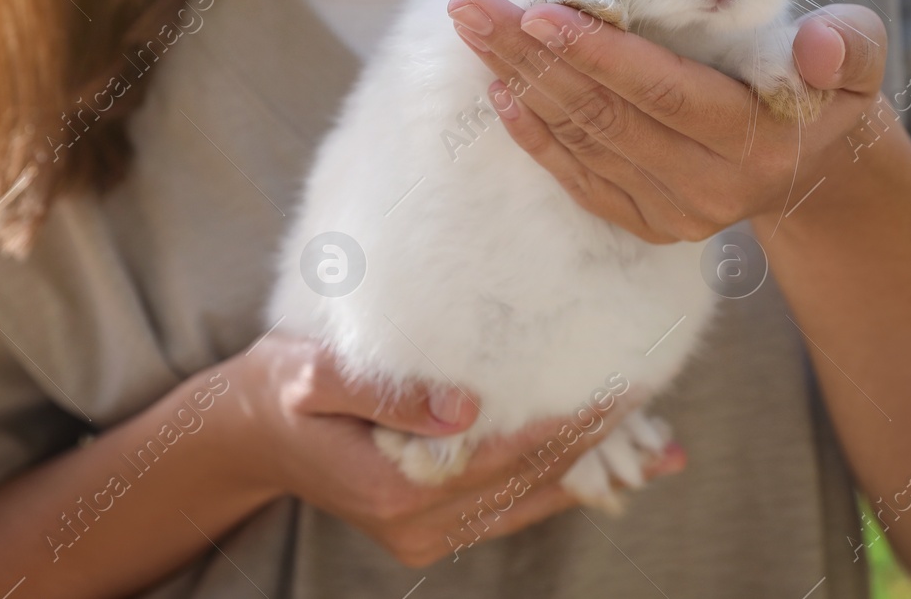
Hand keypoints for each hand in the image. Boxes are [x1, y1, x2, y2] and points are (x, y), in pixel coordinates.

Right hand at [229, 336, 683, 567]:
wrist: (247, 434)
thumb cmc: (280, 391)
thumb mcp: (314, 376)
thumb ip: (387, 391)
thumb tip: (465, 407)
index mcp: (395, 488)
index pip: (504, 455)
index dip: (564, 424)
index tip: (617, 389)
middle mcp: (419, 524)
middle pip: (527, 481)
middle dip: (595, 443)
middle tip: (656, 407)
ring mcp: (427, 534)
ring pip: (529, 500)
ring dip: (594, 472)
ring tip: (663, 451)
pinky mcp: (432, 527)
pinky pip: (511, 507)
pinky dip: (562, 486)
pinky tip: (611, 473)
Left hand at [445, 0, 888, 242]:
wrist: (819, 167)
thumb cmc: (828, 89)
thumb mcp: (859, 59)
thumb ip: (848, 44)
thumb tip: (818, 46)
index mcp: (758, 141)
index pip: (665, 93)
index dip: (600, 54)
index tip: (540, 8)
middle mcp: (711, 188)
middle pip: (606, 116)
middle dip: (532, 56)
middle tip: (472, 5)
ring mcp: (675, 214)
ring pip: (583, 143)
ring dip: (521, 83)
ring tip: (475, 29)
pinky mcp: (647, 224)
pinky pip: (579, 179)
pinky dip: (535, 134)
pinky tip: (500, 88)